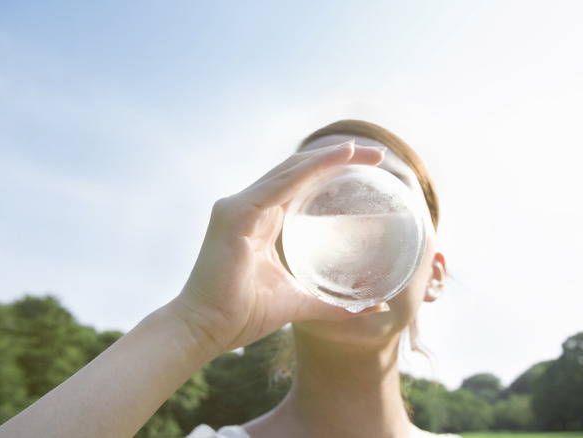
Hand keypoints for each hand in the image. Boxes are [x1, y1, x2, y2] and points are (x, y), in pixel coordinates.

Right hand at [174, 141, 386, 352]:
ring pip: (290, 170)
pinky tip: (338, 158)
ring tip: (360, 150)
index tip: (371, 170)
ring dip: (327, 157)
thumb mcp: (299, 302)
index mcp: (261, 221)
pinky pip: (279, 184)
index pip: (301, 184)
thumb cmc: (243, 316)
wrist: (206, 331)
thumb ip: (334, 303)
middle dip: (338, 158)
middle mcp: (249, 206)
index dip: (333, 171)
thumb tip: (377, 309)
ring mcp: (239, 207)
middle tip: (377, 155)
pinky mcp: (235, 214)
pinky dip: (310, 169)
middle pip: (299, 170)